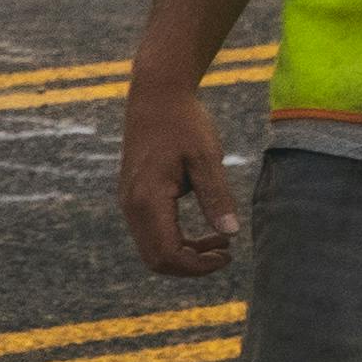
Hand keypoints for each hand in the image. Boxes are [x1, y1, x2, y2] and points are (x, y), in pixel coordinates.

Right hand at [121, 82, 244, 280]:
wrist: (156, 96)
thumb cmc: (184, 122)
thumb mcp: (207, 157)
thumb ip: (217, 197)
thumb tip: (231, 233)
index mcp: (149, 199)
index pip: (168, 254)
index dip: (198, 265)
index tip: (228, 253)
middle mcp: (132, 206)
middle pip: (156, 260)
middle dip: (192, 265)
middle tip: (226, 253)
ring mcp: (130, 203)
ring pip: (153, 250)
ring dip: (186, 254)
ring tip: (221, 242)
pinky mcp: (134, 198)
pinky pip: (152, 234)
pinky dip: (177, 241)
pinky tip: (204, 230)